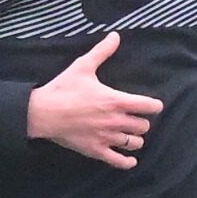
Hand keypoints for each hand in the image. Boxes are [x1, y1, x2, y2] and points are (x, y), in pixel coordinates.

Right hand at [27, 32, 162, 169]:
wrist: (43, 113)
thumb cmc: (63, 89)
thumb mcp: (83, 66)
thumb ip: (102, 52)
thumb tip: (115, 36)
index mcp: (115, 100)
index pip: (147, 106)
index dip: (154, 105)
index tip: (154, 105)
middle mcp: (115, 120)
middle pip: (143, 126)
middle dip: (142, 122)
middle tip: (135, 118)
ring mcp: (106, 137)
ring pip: (134, 143)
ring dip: (135, 138)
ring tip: (131, 135)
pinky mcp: (96, 150)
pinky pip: (118, 161)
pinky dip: (127, 162)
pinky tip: (130, 160)